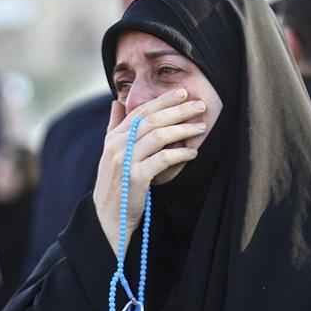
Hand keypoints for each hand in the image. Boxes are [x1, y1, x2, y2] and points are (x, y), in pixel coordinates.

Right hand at [93, 88, 206, 251]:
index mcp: (113, 138)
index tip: (182, 92)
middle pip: (152, 120)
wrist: (109, 218)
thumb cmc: (115, 185)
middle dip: (178, 110)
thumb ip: (114, 127)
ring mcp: (125, 161)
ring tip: (201, 127)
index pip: (140, 111)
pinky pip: (163, 159)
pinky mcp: (136, 177)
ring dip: (183, 129)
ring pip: (159, 136)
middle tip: (200, 105)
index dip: (162, 100)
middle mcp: (117, 146)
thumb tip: (117, 102)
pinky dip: (180, 153)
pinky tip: (193, 152)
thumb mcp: (110, 153)